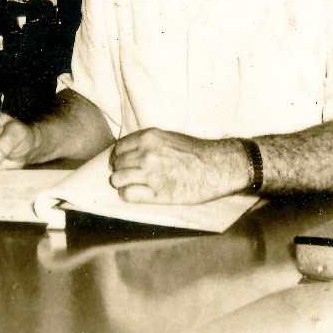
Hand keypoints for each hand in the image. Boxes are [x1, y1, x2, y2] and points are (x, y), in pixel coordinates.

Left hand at [108, 129, 247, 203]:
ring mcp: (150, 174)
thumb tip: (131, 153)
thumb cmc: (196, 152)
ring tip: (131, 185)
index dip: (119, 156)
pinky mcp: (157, 193)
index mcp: (149, 137)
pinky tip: (136, 194)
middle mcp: (146, 154)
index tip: (124, 162)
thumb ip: (149, 143)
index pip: (119, 147)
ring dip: (122, 183)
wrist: (217, 167)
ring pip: (117, 179)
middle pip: (116, 164)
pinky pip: (127, 194)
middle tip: (129, 175)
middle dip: (120, 170)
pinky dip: (128, 195)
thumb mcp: (169, 137)